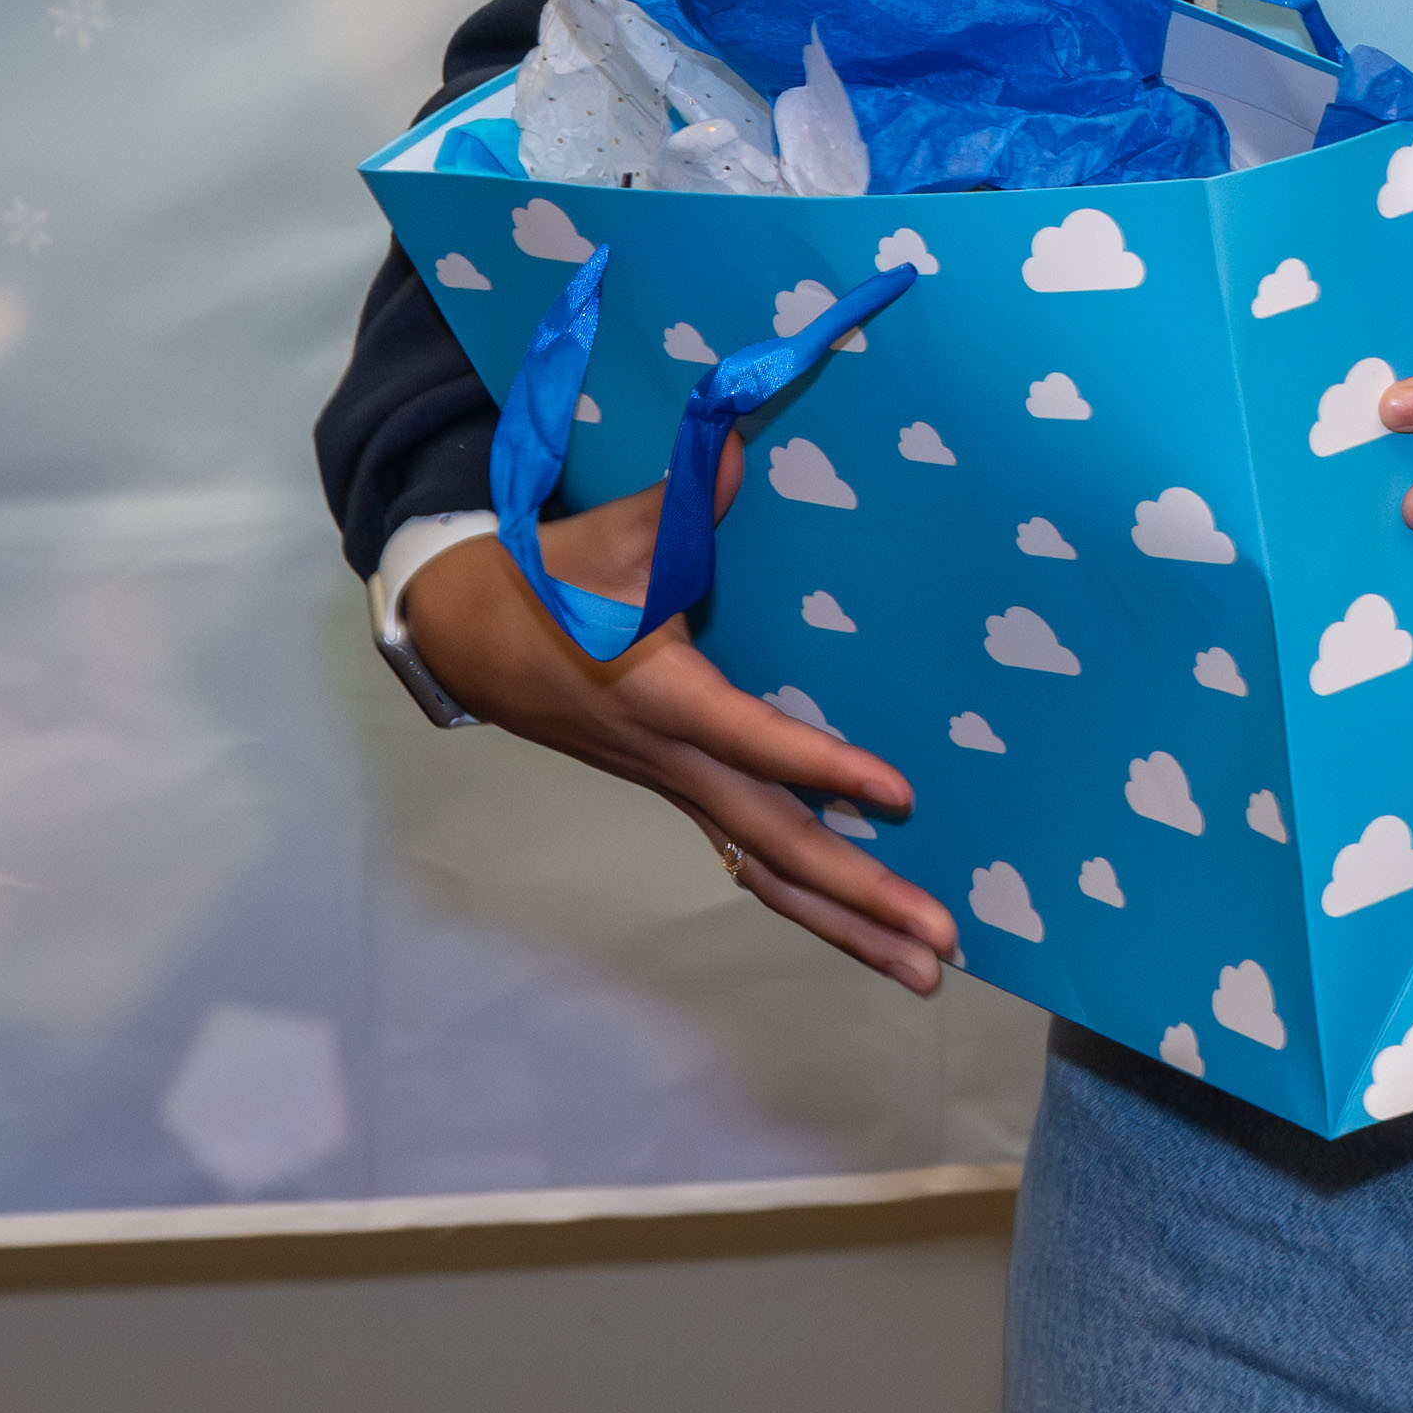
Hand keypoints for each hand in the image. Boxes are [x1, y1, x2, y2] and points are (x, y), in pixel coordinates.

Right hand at [395, 488, 954, 995]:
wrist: (470, 636)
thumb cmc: (550, 582)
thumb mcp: (612, 534)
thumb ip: (681, 497)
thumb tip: (737, 440)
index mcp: (662, 698)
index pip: (753, 742)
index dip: (823, 767)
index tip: (899, 793)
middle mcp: (675, 761)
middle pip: (778, 846)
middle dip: (863, 896)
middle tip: (942, 943)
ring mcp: (678, 787)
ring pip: (768, 873)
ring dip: (847, 925)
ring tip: (924, 973)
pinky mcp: (682, 792)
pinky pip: (752, 859)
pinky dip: (808, 899)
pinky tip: (862, 930)